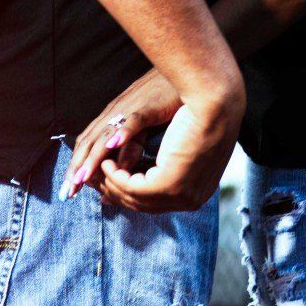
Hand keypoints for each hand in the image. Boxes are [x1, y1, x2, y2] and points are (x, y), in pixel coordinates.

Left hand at [67, 67, 180, 195]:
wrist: (182, 73)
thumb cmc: (161, 99)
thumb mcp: (142, 128)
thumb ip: (130, 147)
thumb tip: (121, 170)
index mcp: (111, 119)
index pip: (87, 145)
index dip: (77, 167)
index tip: (70, 190)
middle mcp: (114, 114)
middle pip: (89, 142)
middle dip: (77, 168)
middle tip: (68, 192)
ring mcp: (129, 109)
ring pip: (106, 134)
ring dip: (92, 157)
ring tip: (82, 178)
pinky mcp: (149, 106)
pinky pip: (134, 120)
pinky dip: (123, 133)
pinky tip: (114, 145)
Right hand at [97, 82, 243, 214]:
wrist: (216, 99)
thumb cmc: (197, 112)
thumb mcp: (174, 142)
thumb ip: (153, 160)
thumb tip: (123, 171)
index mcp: (197, 191)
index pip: (156, 202)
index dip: (128, 193)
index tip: (106, 187)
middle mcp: (191, 198)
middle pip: (143, 205)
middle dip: (115, 193)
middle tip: (89, 182)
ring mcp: (182, 195)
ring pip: (137, 200)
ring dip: (112, 185)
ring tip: (94, 171)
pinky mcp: (171, 184)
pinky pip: (136, 190)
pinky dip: (118, 178)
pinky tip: (106, 166)